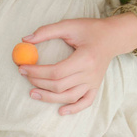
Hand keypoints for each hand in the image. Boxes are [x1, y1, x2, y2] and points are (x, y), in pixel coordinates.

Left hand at [19, 13, 136, 114]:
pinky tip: (60, 111)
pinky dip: (74, 109)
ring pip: (69, 96)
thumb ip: (46, 31)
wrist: (114, 37)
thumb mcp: (69, 25)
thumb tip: (25, 39)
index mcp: (85, 58)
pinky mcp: (96, 86)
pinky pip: (86, 102)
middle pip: (60, 85)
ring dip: (49, 98)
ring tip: (33, 93)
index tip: (23, 68)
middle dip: (38, 83)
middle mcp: (90, 73)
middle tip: (24, 76)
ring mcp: (94, 82)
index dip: (37, 72)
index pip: (56, 72)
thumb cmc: (90, 29)